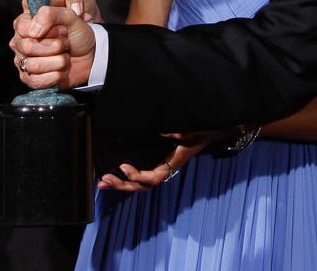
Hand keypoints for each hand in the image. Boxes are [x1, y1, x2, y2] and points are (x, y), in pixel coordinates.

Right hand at [9, 4, 95, 88]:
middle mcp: (20, 41)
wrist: (90, 55)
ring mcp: (23, 60)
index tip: (63, 30)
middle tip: (66, 43)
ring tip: (65, 56)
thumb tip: (33, 31)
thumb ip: (50, 14)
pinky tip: (61, 70)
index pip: (23, 28)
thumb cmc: (78, 33)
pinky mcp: (30, 78)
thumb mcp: (69, 16)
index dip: (46, 31)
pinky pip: (35, 81)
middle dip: (55, 46)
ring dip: (57, 61)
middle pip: (27, 47)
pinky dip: (54, 76)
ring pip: (33, 65)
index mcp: (26, 22)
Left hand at [96, 131, 228, 191]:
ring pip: (141, 183)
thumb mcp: (194, 129)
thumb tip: (162, 132)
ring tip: (104, 181)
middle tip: (105, 179)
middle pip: (142, 185)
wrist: (212, 130)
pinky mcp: (158, 159)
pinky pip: (142, 174)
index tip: (124, 167)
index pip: (153, 177)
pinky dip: (128, 176)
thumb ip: (179, 132)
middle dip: (123, 184)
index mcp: (173, 162)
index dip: (137, 175)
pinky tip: (116, 173)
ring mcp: (162, 165)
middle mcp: (166, 167)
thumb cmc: (204, 130)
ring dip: (122, 184)